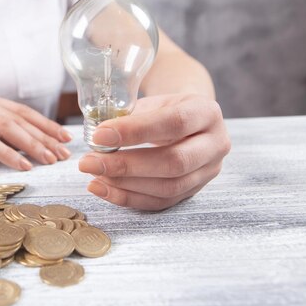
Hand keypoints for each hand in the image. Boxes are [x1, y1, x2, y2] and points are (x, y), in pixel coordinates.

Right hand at [0, 89, 71, 169]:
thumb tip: (17, 145)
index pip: (18, 110)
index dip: (44, 124)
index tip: (63, 138)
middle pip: (17, 117)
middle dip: (44, 136)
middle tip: (63, 154)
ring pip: (5, 126)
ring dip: (31, 144)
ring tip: (50, 160)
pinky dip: (7, 152)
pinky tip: (22, 165)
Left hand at [79, 94, 230, 210]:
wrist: (187, 121)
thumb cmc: (165, 109)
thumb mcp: (153, 102)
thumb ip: (130, 116)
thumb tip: (98, 138)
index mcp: (206, 113)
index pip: (174, 123)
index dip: (135, 131)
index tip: (100, 135)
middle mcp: (215, 144)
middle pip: (173, 162)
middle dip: (126, 165)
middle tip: (90, 162)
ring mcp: (208, 172)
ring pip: (167, 188)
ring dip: (124, 184)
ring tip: (94, 175)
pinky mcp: (193, 192)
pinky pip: (160, 202)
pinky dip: (128, 198)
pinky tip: (103, 189)